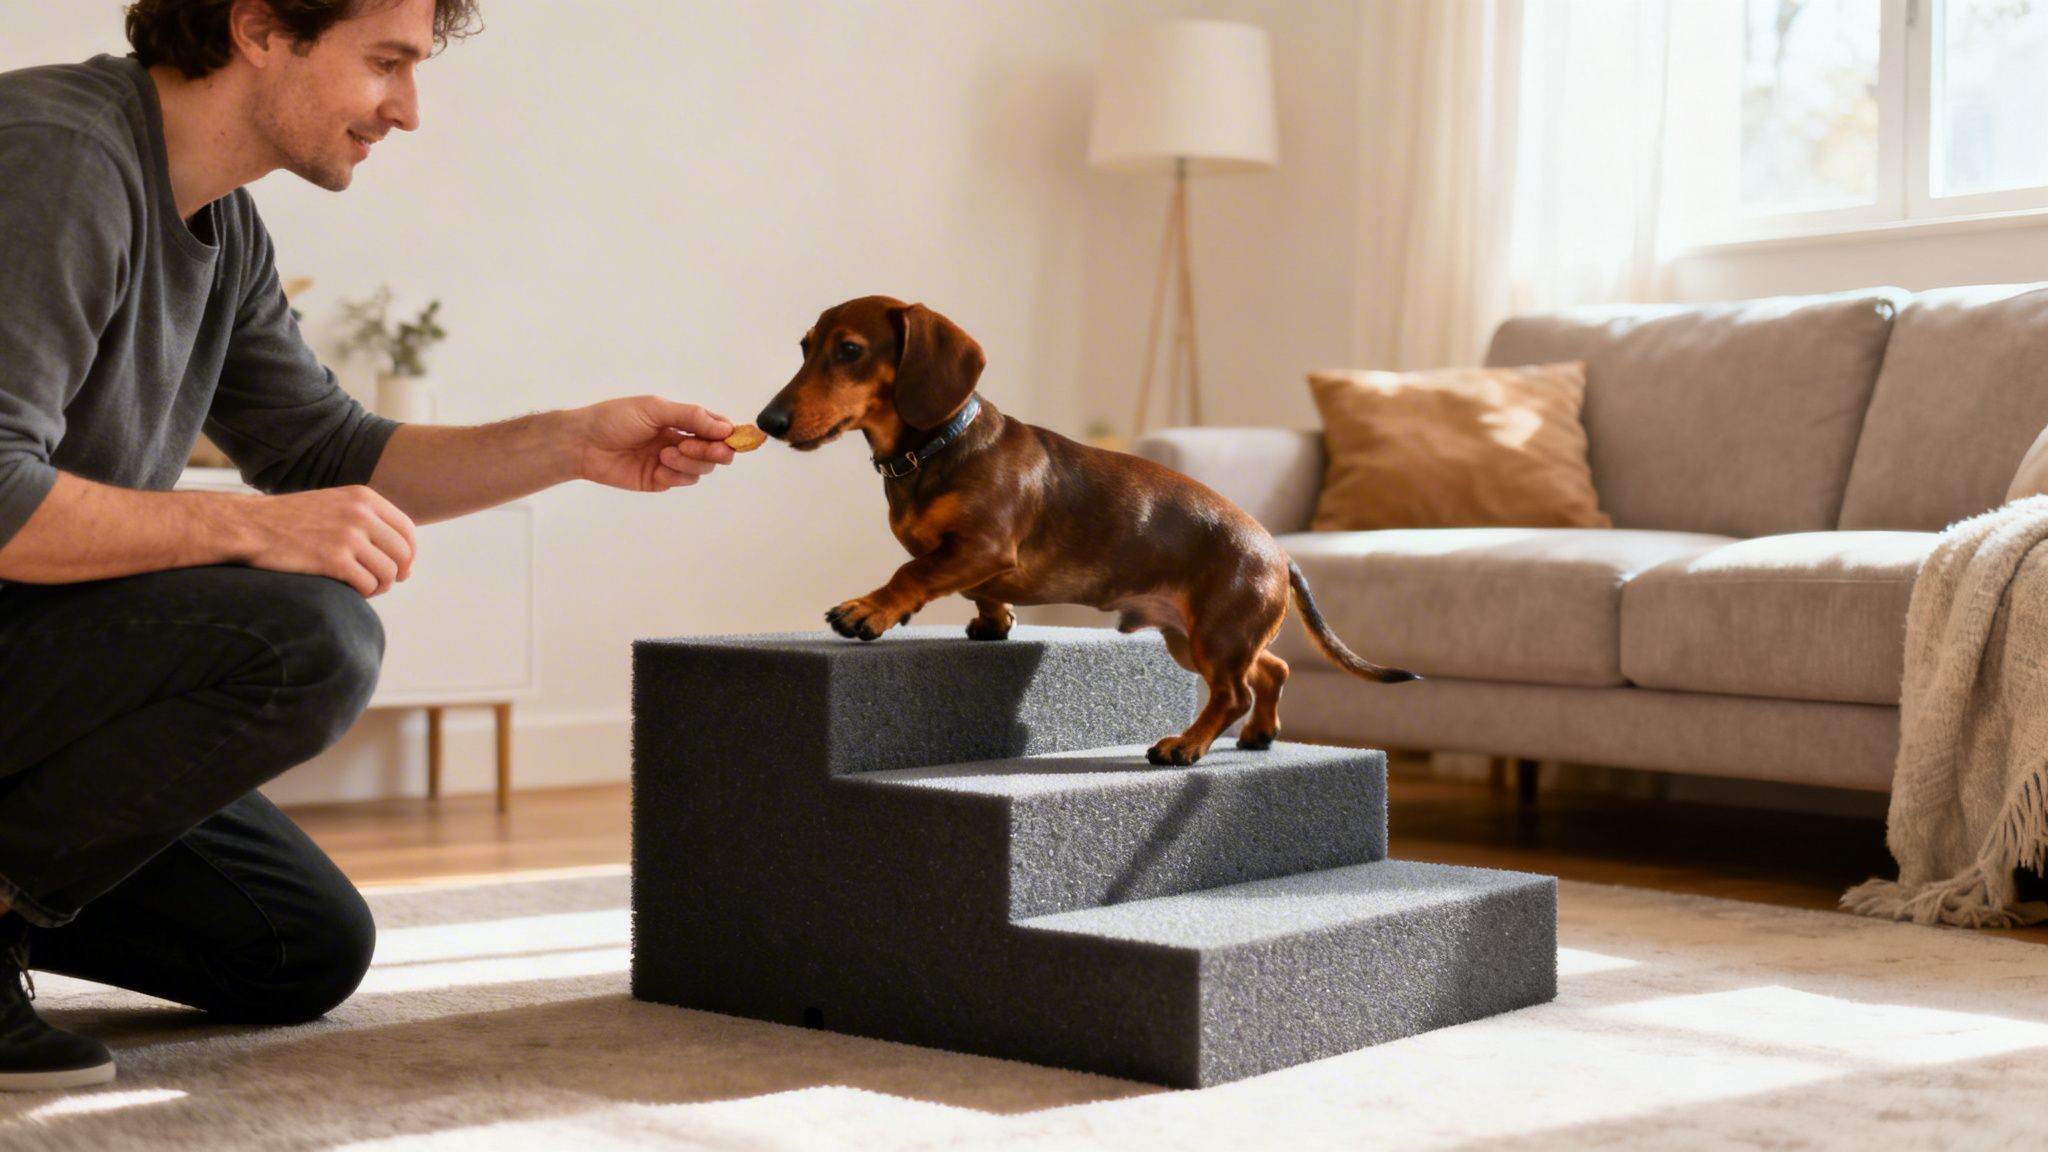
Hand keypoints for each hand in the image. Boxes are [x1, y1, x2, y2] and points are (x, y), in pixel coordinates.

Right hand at [240, 486, 417, 597]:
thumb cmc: (291, 520)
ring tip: (365, 587)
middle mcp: (361, 514)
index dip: (409, 553)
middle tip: (383, 582)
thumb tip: (404, 555)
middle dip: (397, 572)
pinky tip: (351, 590)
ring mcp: (348, 537)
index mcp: (364, 498)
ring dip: (380, 586)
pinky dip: (364, 594)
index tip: (402, 567)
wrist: (249, 526)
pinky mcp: (335, 560)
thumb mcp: (334, 504)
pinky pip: (368, 586)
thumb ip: (366, 520)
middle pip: (402, 554)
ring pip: (388, 573)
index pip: (406, 530)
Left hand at [575, 397, 736, 491]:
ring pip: (700, 469)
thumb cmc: (615, 418)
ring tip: (666, 454)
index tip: (734, 438)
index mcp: (680, 420)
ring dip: (690, 462)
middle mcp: (680, 440)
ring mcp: (671, 462)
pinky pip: (682, 481)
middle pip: (714, 451)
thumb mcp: (656, 409)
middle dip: (712, 451)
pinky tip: (660, 466)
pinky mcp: (659, 480)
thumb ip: (691, 417)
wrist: (583, 442)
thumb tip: (725, 427)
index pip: (715, 427)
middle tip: (699, 449)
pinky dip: (676, 475)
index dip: (728, 434)